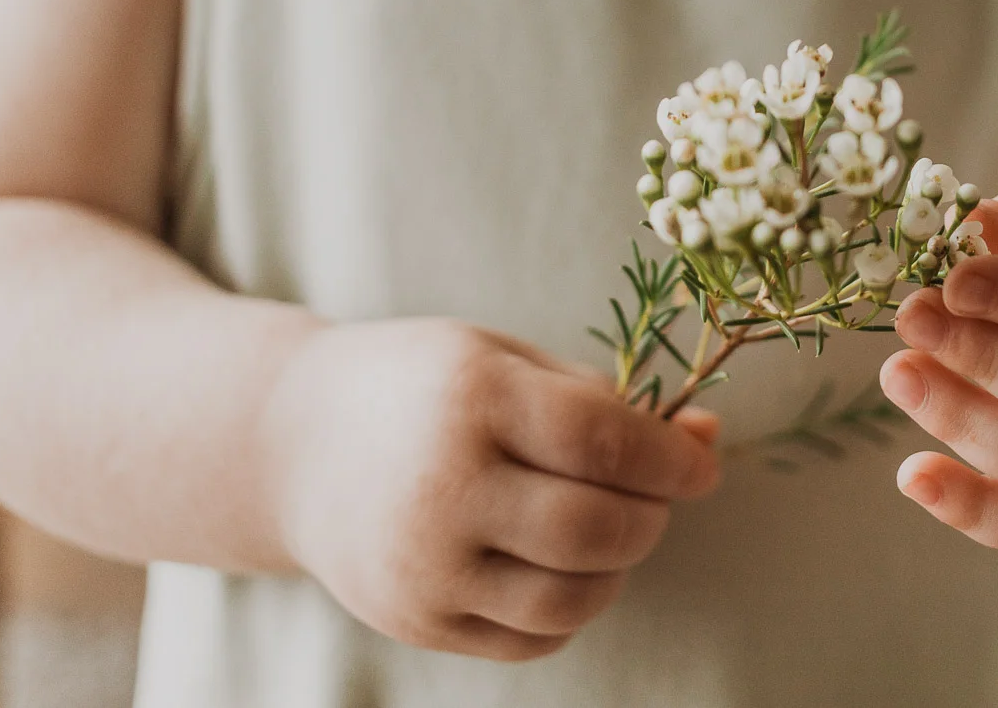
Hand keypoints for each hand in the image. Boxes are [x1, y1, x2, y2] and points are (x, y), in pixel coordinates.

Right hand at [259, 319, 720, 660]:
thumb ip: (601, 400)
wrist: (290, 443)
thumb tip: (707, 436)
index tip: (699, 463)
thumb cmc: (417, 385)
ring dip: (616, 570)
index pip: (602, 439)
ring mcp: (423, 562)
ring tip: (606, 531)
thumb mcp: (501, 359)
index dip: (671, 458)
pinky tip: (556, 566)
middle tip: (654, 497)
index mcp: (470, 395)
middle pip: (593, 528)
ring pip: (569, 600)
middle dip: (651, 517)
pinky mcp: (414, 619)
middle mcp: (442, 484)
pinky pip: (530, 639)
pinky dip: (569, 610)